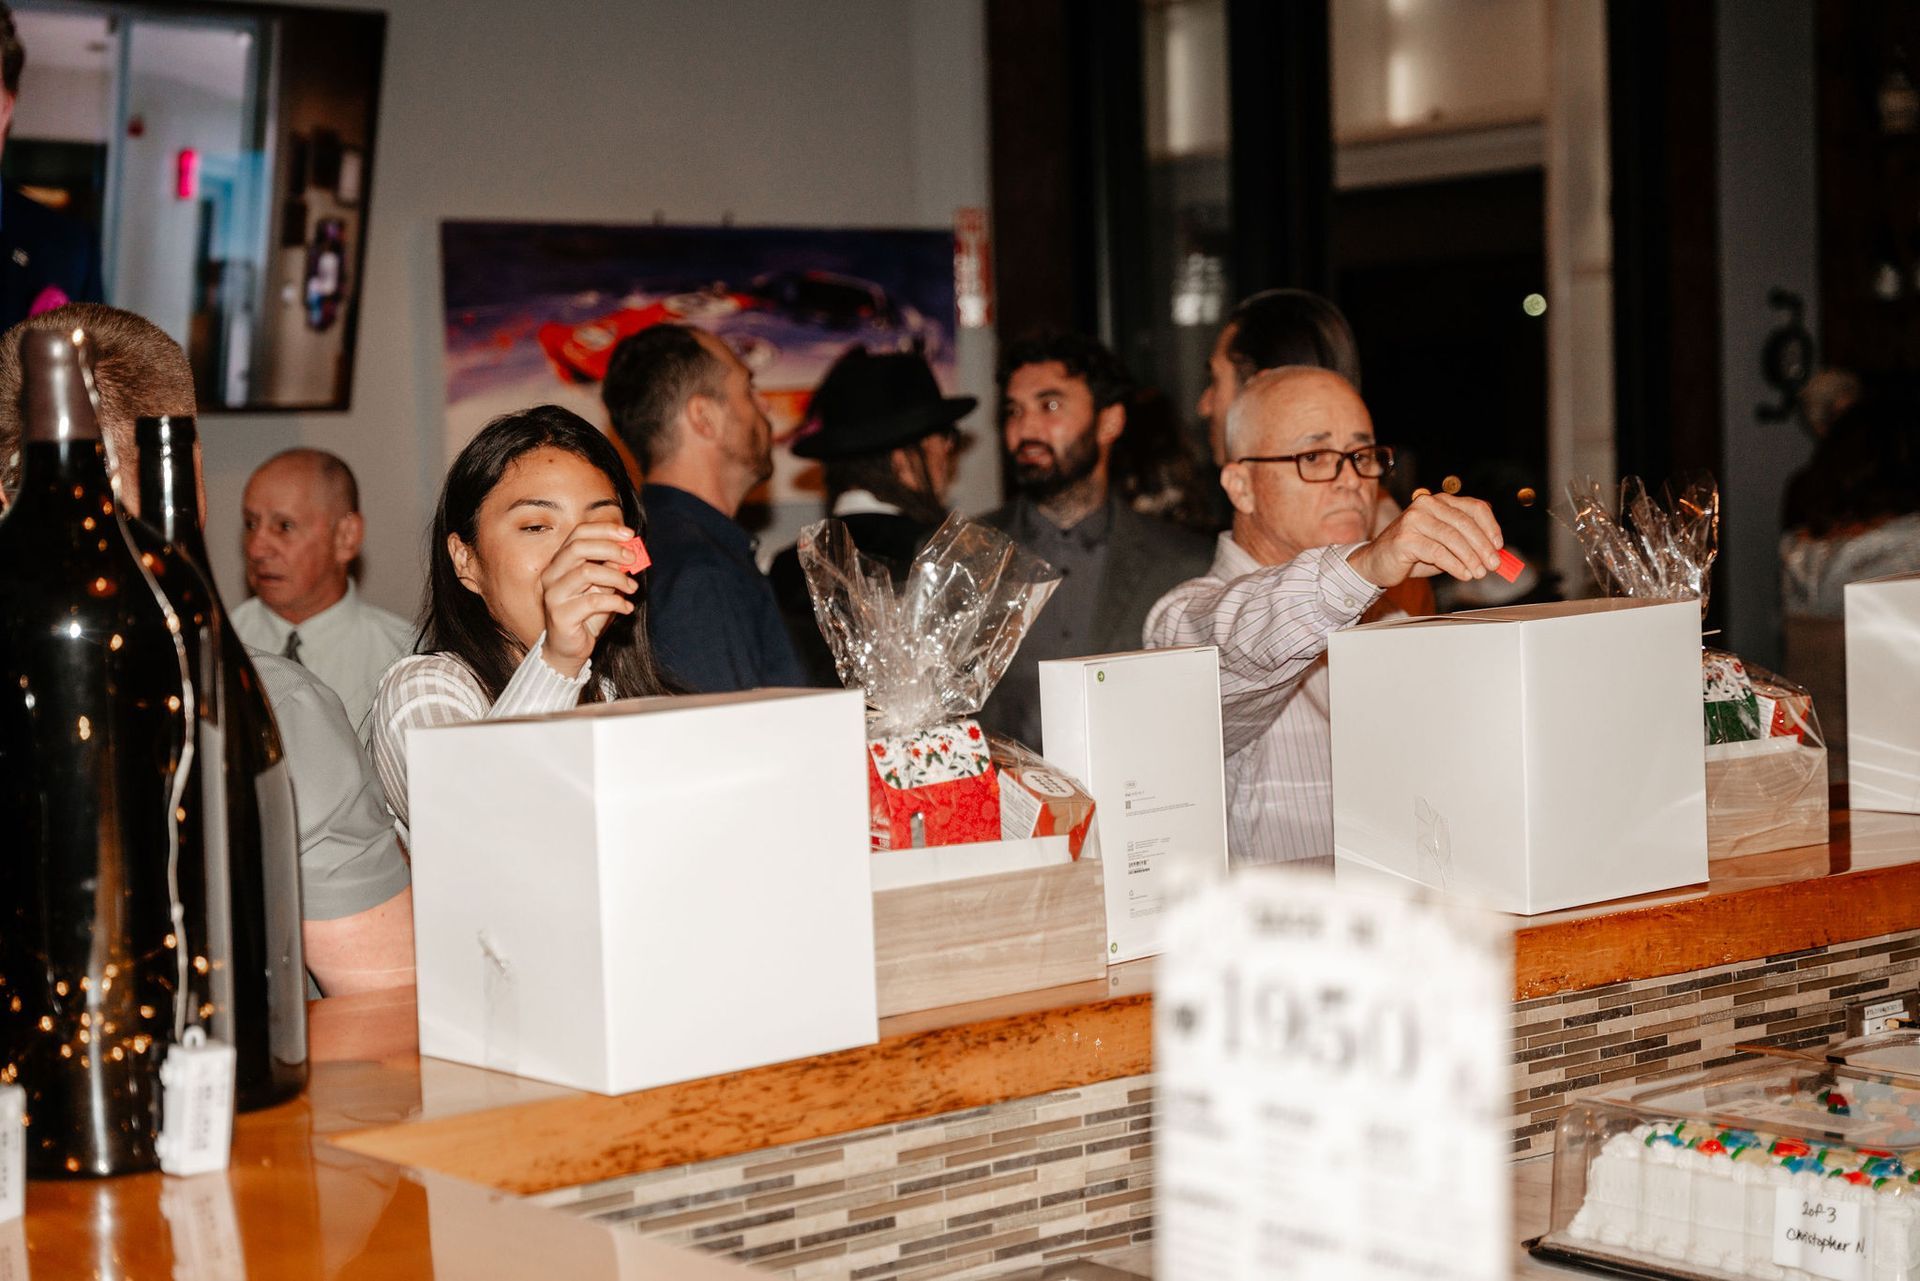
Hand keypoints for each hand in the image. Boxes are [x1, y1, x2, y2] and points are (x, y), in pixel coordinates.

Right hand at [539, 520, 638, 676]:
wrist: (568, 649)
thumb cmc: (586, 615)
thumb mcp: (601, 587)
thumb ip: (610, 569)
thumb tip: (628, 551)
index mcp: (559, 562)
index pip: (578, 534)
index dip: (605, 530)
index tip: (629, 535)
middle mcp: (551, 575)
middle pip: (579, 548)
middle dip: (611, 549)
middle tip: (632, 560)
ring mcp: (553, 595)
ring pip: (587, 572)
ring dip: (617, 578)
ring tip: (632, 589)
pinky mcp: (560, 615)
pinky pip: (593, 601)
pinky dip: (616, 603)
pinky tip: (627, 608)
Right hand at [1345, 492, 1503, 587]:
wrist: (1377, 563)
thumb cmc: (1413, 553)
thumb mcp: (1444, 545)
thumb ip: (1466, 544)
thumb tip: (1494, 554)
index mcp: (1439, 501)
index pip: (1474, 507)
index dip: (1490, 527)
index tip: (1499, 546)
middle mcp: (1426, 505)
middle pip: (1464, 523)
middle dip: (1483, 546)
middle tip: (1494, 564)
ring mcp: (1413, 520)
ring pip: (1452, 538)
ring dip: (1471, 558)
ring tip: (1480, 573)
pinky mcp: (1405, 538)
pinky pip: (1437, 552)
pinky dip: (1455, 565)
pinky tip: (1463, 574)